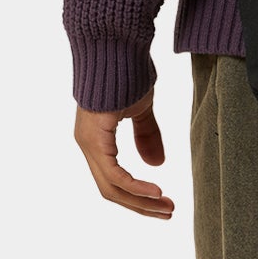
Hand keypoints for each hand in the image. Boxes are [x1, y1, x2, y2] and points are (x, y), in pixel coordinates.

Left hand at [74, 85, 174, 218]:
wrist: (115, 46)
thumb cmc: (125, 72)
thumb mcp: (141, 109)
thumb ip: (146, 135)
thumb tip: (157, 164)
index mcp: (97, 141)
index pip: (114, 180)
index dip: (138, 196)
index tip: (162, 204)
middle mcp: (89, 146)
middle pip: (112, 190)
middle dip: (142, 206)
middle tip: (169, 213)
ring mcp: (89, 144)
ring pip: (112, 187)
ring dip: (141, 202)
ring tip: (167, 208)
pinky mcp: (95, 139)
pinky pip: (114, 174)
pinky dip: (135, 187)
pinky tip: (156, 192)